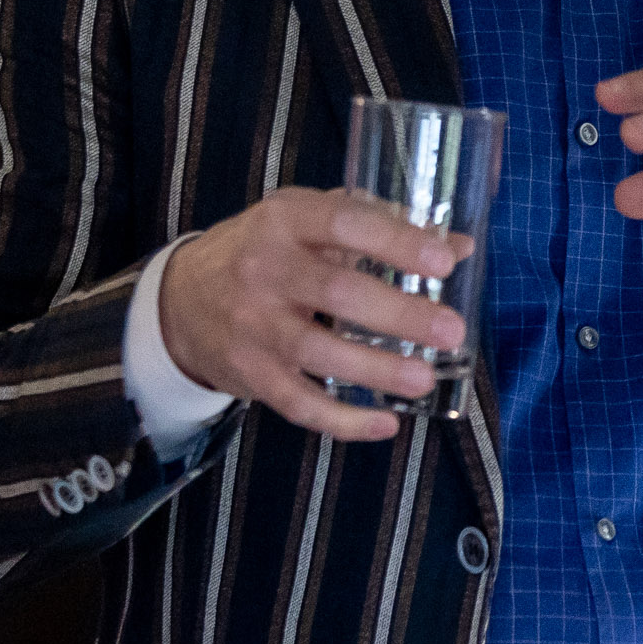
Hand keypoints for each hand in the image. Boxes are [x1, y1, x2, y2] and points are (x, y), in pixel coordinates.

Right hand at [156, 186, 470, 441]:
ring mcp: (252, 325)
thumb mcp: (310, 220)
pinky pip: (297, 404)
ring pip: (318, 354)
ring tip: (424, 379)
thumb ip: (382, 226)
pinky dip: (342, 420)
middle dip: (400, 314)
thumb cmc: (268, 251)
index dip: (395, 241)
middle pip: (337, 293)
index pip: (344, 222)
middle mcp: (264, 269)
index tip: (443, 262)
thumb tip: (460, 246)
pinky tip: (384, 424)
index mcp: (284, 219)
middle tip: (451, 330)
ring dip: (377, 370)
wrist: (182, 298)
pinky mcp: (249, 373)